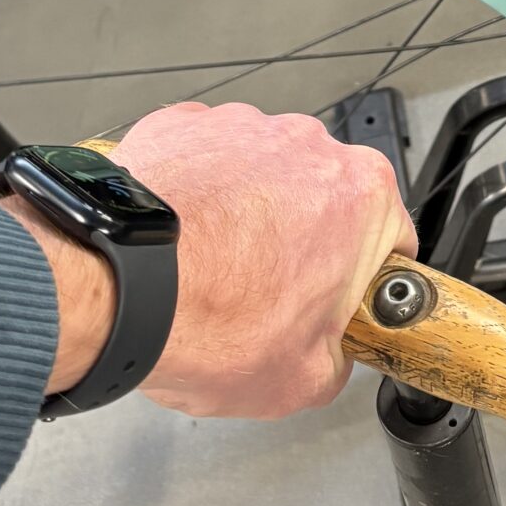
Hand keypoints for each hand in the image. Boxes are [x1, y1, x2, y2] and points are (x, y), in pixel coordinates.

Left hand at [115, 100, 417, 417]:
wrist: (114, 289)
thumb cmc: (204, 320)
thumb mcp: (301, 382)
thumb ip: (336, 360)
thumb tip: (328, 355)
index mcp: (360, 197)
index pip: (392, 236)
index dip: (366, 278)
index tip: (341, 300)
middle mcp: (308, 147)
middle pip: (325, 198)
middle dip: (304, 241)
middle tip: (268, 295)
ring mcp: (243, 126)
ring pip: (263, 175)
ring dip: (248, 212)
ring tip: (210, 269)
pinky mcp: (184, 124)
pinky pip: (204, 159)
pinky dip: (196, 193)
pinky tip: (179, 242)